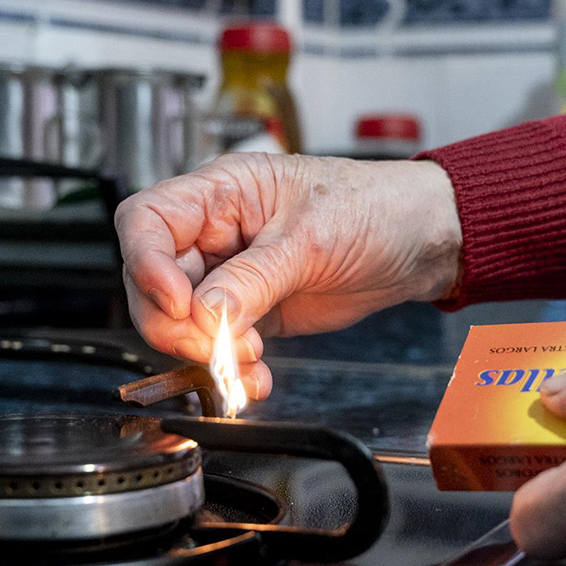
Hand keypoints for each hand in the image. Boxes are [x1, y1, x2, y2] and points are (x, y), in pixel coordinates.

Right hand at [114, 153, 461, 398]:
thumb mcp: (311, 238)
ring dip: (207, 351)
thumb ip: (253, 279)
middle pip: (154, 281)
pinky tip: (257, 373)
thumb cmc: (374, 207)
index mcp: (221, 192)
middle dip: (176, 323)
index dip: (145, 263)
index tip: (178, 302)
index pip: (146, 221)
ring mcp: (232, 274)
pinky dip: (231, 366)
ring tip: (248, 359)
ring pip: (182, 321)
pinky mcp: (253, 310)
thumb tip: (204, 314)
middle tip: (214, 346)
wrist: (421, 242)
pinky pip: (219, 343)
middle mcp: (216, 232)